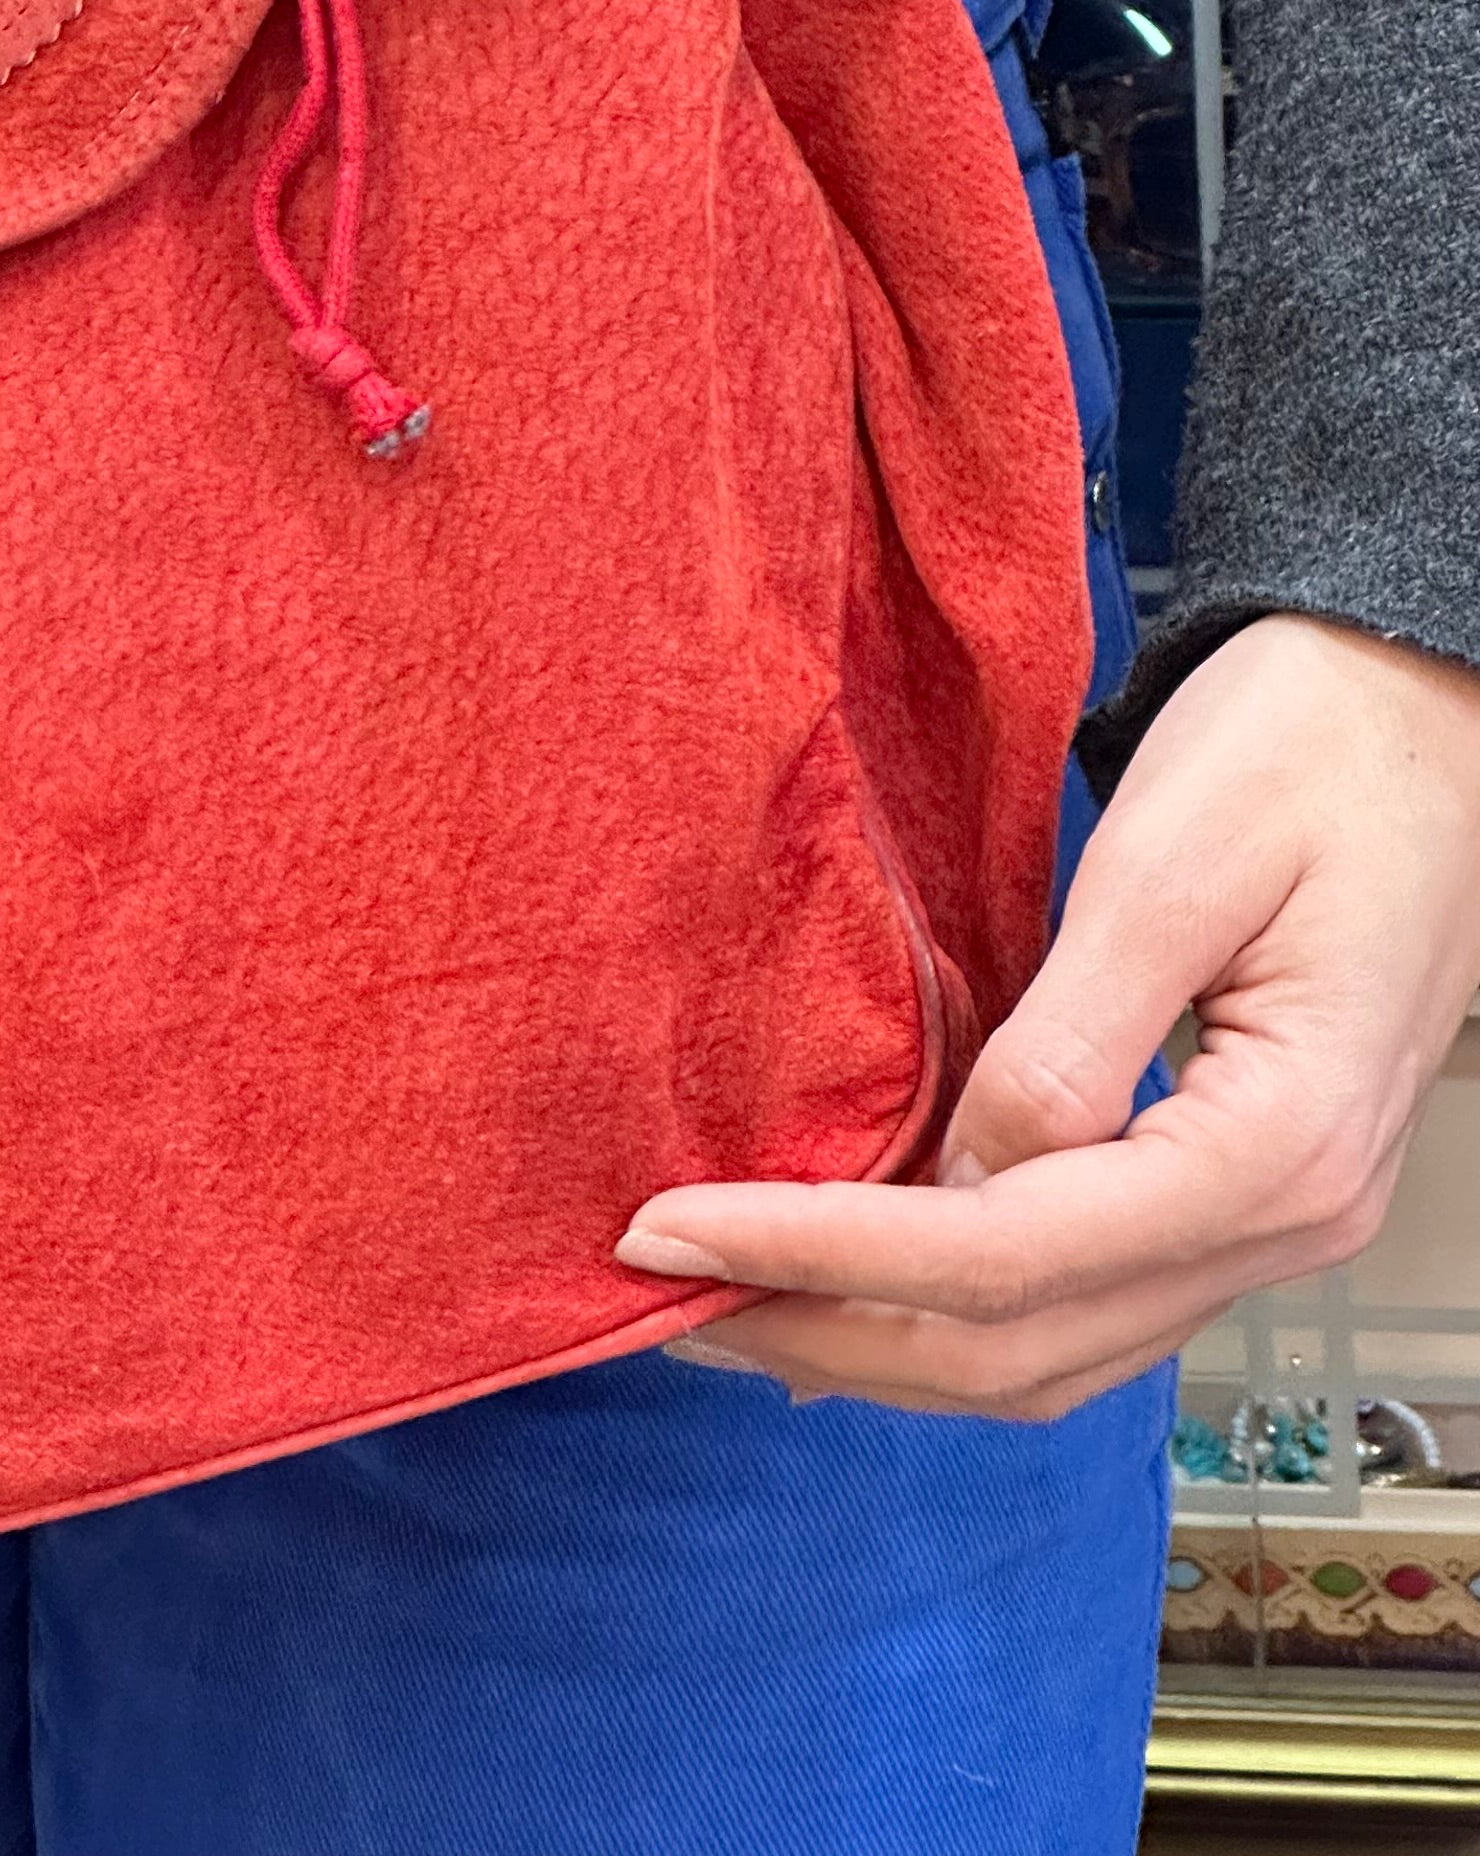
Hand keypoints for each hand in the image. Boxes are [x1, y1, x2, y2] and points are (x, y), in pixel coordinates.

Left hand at [615, 616, 1479, 1416]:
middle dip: (825, 1327)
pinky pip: (1077, 1293)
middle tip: (660, 1288)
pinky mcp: (1232, 1186)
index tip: (671, 1227)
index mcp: (1276, 1150)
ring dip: (876, 1339)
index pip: (1004, 1257)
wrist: (1419, 712)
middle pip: (1020, 1349)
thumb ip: (1067, 1035)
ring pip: (1048, 1350)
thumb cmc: (1314, 748)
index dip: (824, 1253)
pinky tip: (847, 1268)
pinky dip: (948, 1300)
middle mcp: (1281, 1224)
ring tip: (722, 1296)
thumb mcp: (1175, 863)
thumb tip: (956, 1173)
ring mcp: (1266, 1222)